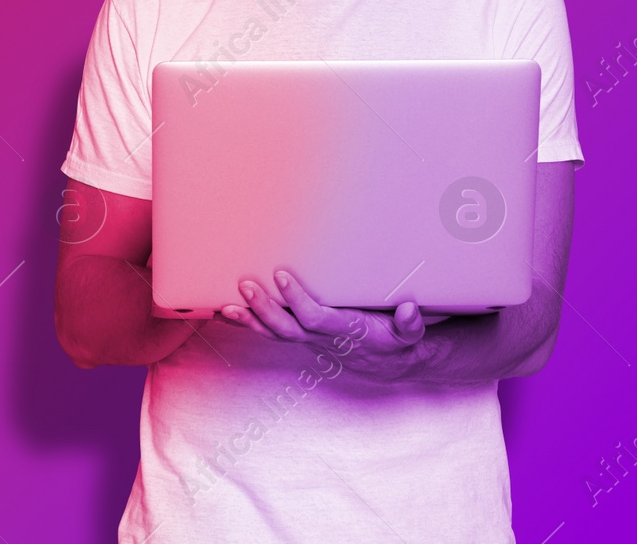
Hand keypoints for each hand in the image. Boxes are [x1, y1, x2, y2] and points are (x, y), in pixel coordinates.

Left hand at [221, 268, 426, 381]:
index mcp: (345, 332)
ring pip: (275, 333)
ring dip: (250, 320)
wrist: (387, 362)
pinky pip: (272, 333)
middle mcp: (323, 339)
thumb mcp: (410, 334)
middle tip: (245, 285)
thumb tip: (408, 310)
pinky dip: (251, 324)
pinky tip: (230, 314)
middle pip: (287, 327)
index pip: (315, 317)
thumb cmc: (395, 341)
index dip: (297, 299)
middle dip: (264, 308)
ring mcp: (310, 340)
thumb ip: (410, 324)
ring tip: (226, 307)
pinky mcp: (303, 337)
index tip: (281, 275)